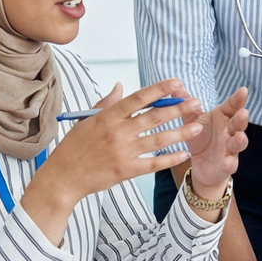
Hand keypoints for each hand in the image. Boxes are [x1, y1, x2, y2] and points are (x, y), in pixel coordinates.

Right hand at [23, 80, 203, 240]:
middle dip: (178, 109)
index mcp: (108, 117)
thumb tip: (121, 85)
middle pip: (154, 117)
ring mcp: (123, 152)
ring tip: (198, 127)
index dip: (159, 89)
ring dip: (181, 133)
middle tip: (197, 103)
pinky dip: (170, 158)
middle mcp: (118, 133)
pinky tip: (184, 153)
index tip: (177, 82)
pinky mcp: (126, 171)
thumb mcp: (87, 120)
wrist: (63, 178)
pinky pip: (153, 163)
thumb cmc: (74, 147)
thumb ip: (106, 103)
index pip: (138, 98)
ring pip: (158, 140)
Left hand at [182, 87, 249, 194]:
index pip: (232, 106)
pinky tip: (228, 161)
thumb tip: (174, 87)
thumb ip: (187, 105)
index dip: (238, 99)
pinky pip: (230, 163)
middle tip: (243, 112)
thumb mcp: (192, 120)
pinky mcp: (227, 164)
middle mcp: (230, 131)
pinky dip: (230, 162)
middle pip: (238, 123)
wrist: (202, 165)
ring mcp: (230, 148)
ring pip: (238, 143)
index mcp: (223, 117)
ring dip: (240, 140)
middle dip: (241, 119)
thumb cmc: (201, 137)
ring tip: (239, 136)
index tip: (243, 90)